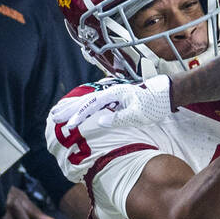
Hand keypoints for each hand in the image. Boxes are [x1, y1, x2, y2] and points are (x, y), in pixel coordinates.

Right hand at [49, 75, 172, 130]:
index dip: (79, 115)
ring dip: (74, 106)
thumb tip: (100, 121)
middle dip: (69, 108)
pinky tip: (80, 110)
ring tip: (60, 111)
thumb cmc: (154, 104)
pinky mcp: (117, 100)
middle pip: (85, 100)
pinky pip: (96, 103)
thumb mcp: (138, 114)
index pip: (91, 105)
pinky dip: (85, 107)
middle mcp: (111, 93)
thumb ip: (119, 118)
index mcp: (114, 94)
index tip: (69, 125)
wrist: (166, 94)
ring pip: (89, 100)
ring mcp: (113, 95)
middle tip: (53, 116)